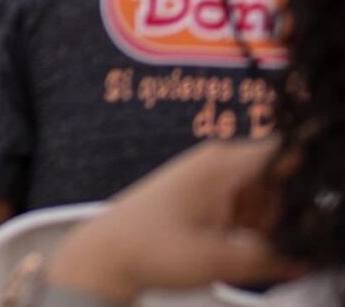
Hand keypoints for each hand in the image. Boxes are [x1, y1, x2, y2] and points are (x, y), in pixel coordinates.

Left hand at [47, 139, 288, 301]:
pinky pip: (247, 206)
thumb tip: (308, 257)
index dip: (303, 182)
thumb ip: (271, 258)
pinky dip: (246, 227)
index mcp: (224, 163)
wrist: (107, 255)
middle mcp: (220, 160)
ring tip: (230, 243)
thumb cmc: (152, 250)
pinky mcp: (206, 193)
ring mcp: (212, 175)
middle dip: (280, 213)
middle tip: (251, 239)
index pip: (286, 153)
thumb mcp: (218, 261)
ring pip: (266, 197)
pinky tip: (224, 244)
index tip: (300, 214)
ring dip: (263, 224)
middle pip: (280, 180)